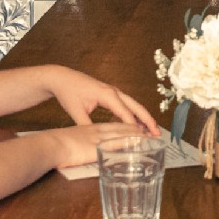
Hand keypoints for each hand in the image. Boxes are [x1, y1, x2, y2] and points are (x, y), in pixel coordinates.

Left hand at [37, 66, 159, 131]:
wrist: (61, 78)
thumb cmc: (68, 92)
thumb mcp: (76, 111)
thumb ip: (88, 126)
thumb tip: (97, 141)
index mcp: (108, 94)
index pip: (126, 113)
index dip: (134, 128)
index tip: (143, 139)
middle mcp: (114, 91)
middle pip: (136, 106)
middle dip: (148, 120)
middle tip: (157, 133)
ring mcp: (113, 91)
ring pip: (133, 105)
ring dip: (143, 116)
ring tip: (153, 130)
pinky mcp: (110, 94)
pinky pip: (126, 104)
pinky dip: (134, 113)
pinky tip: (137, 123)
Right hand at [50, 121, 152, 171]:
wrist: (51, 145)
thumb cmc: (58, 146)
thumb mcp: (73, 142)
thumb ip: (83, 147)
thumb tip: (85, 152)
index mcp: (92, 129)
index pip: (114, 126)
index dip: (127, 126)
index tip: (139, 128)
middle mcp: (98, 131)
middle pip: (122, 127)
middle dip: (138, 128)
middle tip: (152, 129)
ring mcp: (99, 137)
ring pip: (123, 132)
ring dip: (138, 133)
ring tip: (152, 134)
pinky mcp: (99, 146)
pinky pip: (119, 141)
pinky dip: (131, 141)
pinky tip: (140, 142)